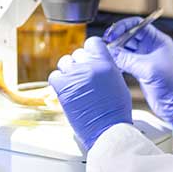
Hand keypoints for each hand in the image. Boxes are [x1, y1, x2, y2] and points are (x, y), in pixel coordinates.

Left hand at [48, 37, 132, 151]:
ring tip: (74, 85)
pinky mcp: (62, 87)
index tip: (89, 58)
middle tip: (83, 77)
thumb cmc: (115, 111)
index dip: (89, 50)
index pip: (92, 42)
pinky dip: (58, 82)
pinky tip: (66, 90)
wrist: (108, 129)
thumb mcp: (118, 82)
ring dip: (68, 72)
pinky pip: (54, 76)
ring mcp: (75, 76)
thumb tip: (97, 63)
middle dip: (79, 64)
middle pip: (77, 53)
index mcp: (106, 63)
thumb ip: (107, 68)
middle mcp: (90, 66)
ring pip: (64, 62)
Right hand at [103, 17, 172, 127]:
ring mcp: (144, 59)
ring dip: (115, 51)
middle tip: (105, 45)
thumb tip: (110, 52)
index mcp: (157, 40)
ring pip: (125, 49)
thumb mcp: (147, 68)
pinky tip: (111, 65)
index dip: (123, 27)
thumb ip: (127, 59)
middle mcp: (150, 47)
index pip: (137, 25)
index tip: (112, 34)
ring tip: (106, 55)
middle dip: (116, 39)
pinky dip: (117, 62)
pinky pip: (124, 61)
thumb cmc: (171, 85)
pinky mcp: (140, 70)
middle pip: (129, 36)